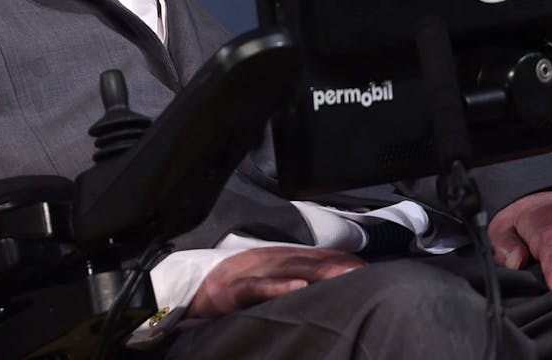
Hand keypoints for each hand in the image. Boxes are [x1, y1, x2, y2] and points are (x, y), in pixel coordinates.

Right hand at [189, 246, 364, 318]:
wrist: (186, 297)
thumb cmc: (226, 292)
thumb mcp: (260, 281)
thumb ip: (286, 280)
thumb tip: (316, 286)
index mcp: (272, 258)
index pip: (313, 256)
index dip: (339, 260)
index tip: (365, 268)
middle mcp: (264, 260)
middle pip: (307, 260)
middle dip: (336, 265)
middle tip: (363, 272)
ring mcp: (248, 273)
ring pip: (288, 269)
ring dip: (318, 272)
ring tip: (344, 276)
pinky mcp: (233, 290)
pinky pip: (258, 287)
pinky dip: (279, 286)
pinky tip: (299, 288)